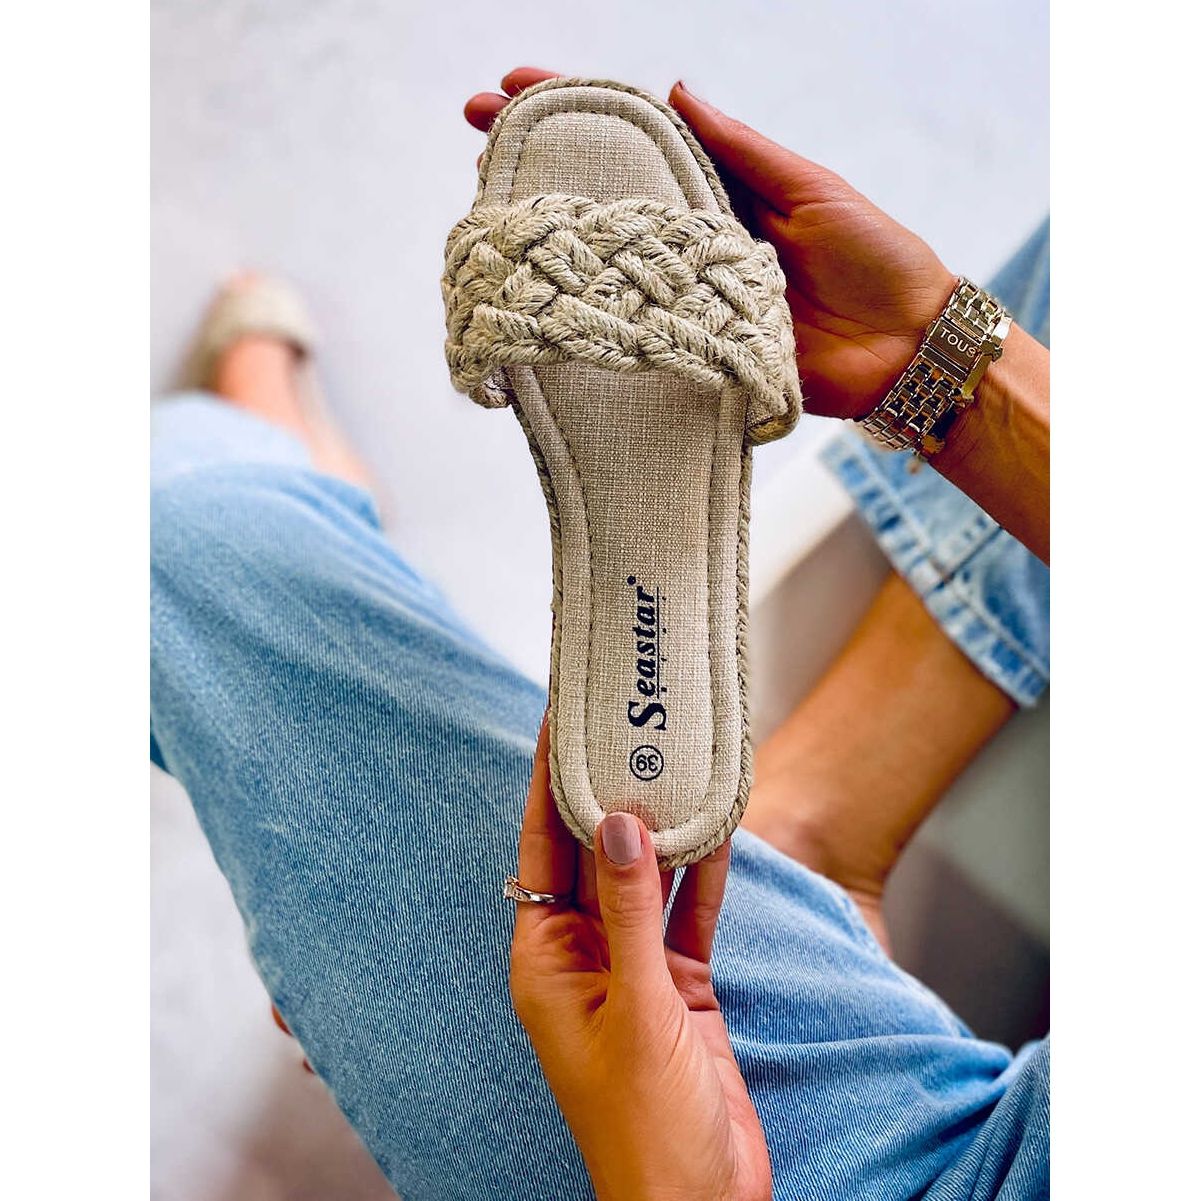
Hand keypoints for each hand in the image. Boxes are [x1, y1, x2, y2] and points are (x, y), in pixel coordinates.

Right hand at [465, 68, 955, 418]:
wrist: (905, 348)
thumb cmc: (872, 255)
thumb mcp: (809, 187)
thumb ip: (742, 149)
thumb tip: (676, 89)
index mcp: (720, 188)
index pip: (637, 139)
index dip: (575, 110)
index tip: (512, 88)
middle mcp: (692, 238)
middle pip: (606, 196)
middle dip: (540, 165)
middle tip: (477, 146)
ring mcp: (687, 294)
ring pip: (611, 261)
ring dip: (551, 235)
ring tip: (492, 210)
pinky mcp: (695, 347)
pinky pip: (638, 329)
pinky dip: (593, 316)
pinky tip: (547, 301)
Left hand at [509, 720, 770, 1200]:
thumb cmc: (648, 1128)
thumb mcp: (639, 1009)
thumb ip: (631, 912)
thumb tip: (616, 824)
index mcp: (547, 962)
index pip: (540, 850)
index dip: (544, 783)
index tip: (556, 721)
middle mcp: (585, 956)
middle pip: (591, 853)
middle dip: (605, 790)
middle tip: (622, 722)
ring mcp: (634, 969)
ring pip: (645, 876)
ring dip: (660, 824)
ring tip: (672, 756)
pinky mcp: (679, 984)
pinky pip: (688, 911)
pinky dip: (704, 871)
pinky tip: (718, 823)